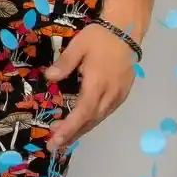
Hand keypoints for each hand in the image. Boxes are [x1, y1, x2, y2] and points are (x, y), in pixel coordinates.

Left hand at [44, 23, 140, 151]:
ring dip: (82, 129)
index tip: (56, 140)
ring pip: (99, 118)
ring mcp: (118, 95)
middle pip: (90, 121)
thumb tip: (49, 78)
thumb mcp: (78, 46)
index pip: (82, 113)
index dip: (69, 128)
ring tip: (65, 138)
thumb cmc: (100, 37)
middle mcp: (109, 95)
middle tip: (54, 145)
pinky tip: (83, 122)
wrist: (126, 30)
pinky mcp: (122, 93)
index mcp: (97, 85)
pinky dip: (92, 121)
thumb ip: (64, 64)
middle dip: (72, 134)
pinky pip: (106, 112)